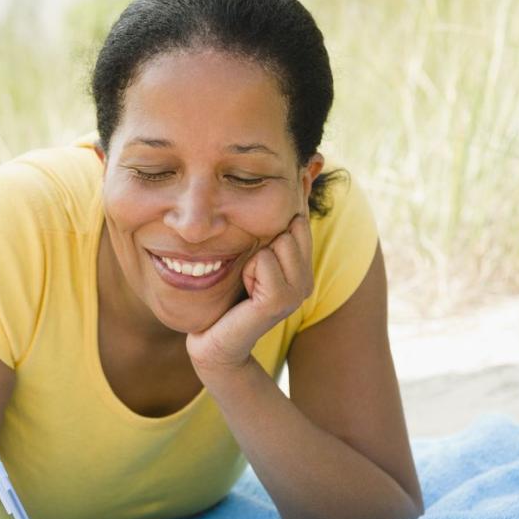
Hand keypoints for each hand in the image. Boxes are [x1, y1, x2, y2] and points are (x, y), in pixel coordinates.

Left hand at [186, 212, 313, 374]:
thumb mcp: (250, 257)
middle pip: (292, 228)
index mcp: (302, 270)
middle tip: (247, 272)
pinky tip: (244, 290)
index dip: (274, 225)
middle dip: (262, 241)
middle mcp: (305, 282)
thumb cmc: (227, 297)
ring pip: (280, 242)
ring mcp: (296, 294)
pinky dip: (249, 270)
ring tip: (246, 281)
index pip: (300, 222)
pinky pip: (264, 262)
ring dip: (254, 257)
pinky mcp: (278, 302)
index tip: (255, 252)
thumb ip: (269, 229)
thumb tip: (298, 177)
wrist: (213, 342)